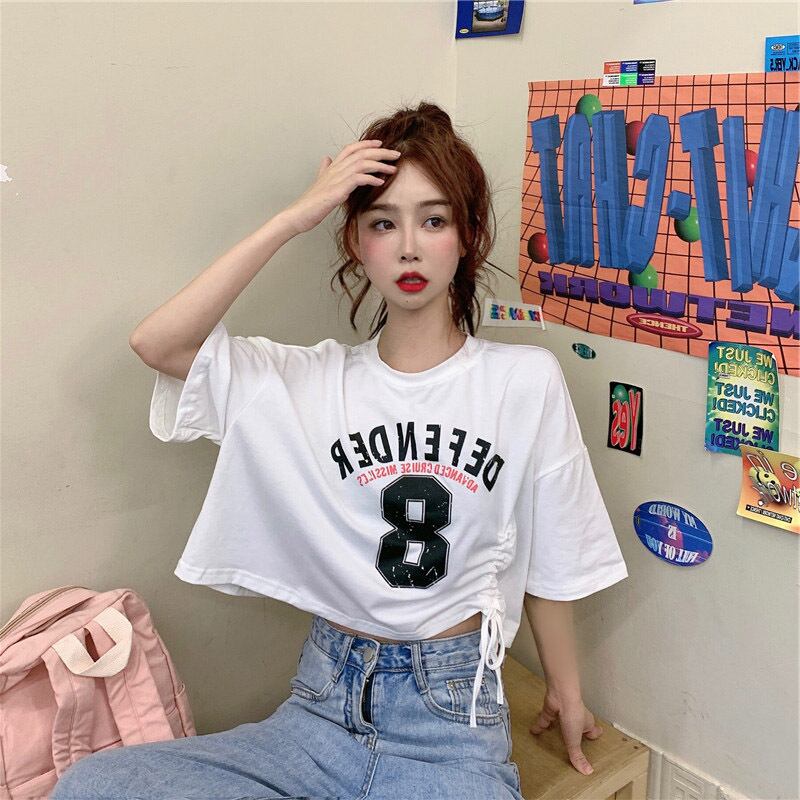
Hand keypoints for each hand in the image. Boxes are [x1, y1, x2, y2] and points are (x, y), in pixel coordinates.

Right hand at [281, 139, 401, 234]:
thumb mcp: (319, 183)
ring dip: (380, 164)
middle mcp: (335, 169)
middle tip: (396, 154)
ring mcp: (336, 178)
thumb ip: (325, 170)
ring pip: (362, 163)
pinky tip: (380, 182)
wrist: (299, 214)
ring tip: (393, 169)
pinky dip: (371, 179)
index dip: (366, 144)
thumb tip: (327, 159)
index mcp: (332, 167)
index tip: (380, 144)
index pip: (351, 148)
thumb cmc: (310, 203)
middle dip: (381, 152)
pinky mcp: (338, 190)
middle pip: (361, 153)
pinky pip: (359, 179)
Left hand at [529, 686, 602, 775]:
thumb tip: (588, 772)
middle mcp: (576, 716)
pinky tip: (534, 731)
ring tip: (552, 734)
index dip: (593, 734)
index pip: (593, 730)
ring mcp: (562, 712)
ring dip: (556, 726)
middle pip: (577, 723)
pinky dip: (540, 724)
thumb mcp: (575, 741)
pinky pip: (545, 718)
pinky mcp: (550, 709)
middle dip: (575, 730)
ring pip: (561, 720)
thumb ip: (578, 757)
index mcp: (587, 724)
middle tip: (572, 737)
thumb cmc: (573, 716)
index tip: (593, 737)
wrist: (561, 697)